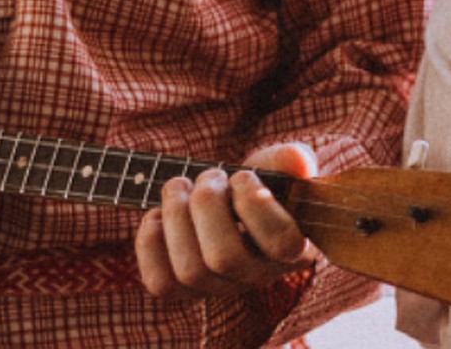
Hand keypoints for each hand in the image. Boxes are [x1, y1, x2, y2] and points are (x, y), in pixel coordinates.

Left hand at [136, 142, 319, 300]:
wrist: (228, 201)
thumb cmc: (259, 184)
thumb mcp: (277, 166)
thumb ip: (290, 159)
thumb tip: (299, 163)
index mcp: (292, 247)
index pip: (281, 243)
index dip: (256, 205)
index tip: (243, 176)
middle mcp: (256, 276)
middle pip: (225, 256)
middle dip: (208, 204)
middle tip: (210, 176)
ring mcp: (218, 288)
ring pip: (190, 269)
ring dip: (177, 215)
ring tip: (181, 186)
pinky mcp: (182, 291)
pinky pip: (160, 282)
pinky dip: (151, 242)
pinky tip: (159, 215)